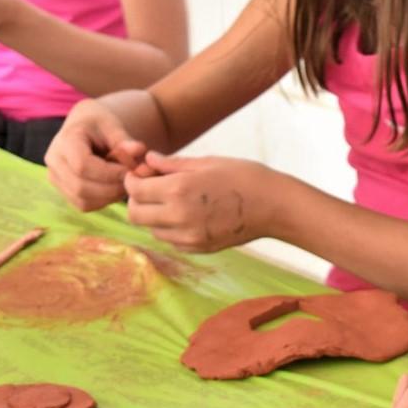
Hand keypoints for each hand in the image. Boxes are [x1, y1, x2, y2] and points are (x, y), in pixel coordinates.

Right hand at [45, 102, 146, 210]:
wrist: (84, 128)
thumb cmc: (100, 125)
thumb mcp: (113, 125)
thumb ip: (125, 140)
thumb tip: (139, 150)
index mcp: (65, 141)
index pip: (82, 165)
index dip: (110, 173)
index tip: (131, 170)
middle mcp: (54, 161)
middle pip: (81, 187)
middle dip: (112, 188)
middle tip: (133, 181)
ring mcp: (55, 178)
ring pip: (82, 200)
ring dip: (109, 197)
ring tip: (126, 184)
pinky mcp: (63, 190)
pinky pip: (83, 205)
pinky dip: (103, 201)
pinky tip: (115, 189)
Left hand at [123, 153, 269, 252]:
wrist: (275, 206)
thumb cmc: (245, 177)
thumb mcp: (208, 162)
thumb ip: (173, 164)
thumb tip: (147, 159)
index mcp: (179, 189)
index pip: (135, 191)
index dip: (132, 181)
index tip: (140, 175)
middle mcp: (179, 216)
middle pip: (135, 214)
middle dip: (136, 201)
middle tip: (150, 190)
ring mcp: (189, 236)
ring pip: (151, 230)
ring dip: (153, 216)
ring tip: (173, 202)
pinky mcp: (198, 248)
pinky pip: (171, 241)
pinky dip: (170, 229)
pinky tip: (188, 215)